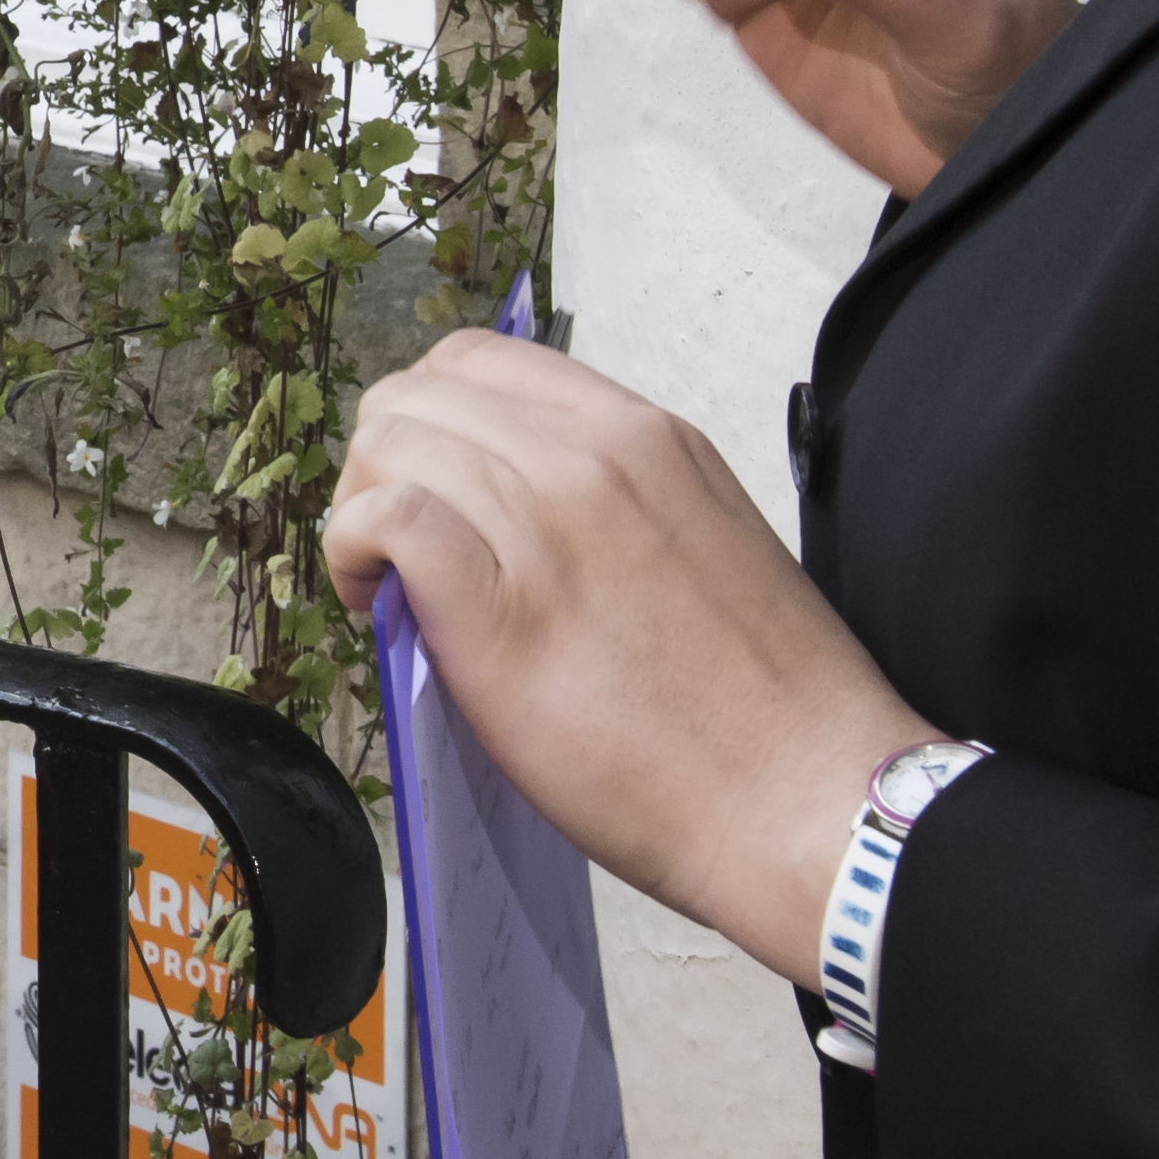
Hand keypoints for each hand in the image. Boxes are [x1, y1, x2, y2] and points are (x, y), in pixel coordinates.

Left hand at [323, 328, 933, 982]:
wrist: (805, 797)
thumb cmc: (765, 704)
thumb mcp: (702, 542)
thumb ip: (612, 506)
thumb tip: (515, 514)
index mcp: (648, 436)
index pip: (484, 361)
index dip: (431, 418)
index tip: (433, 487)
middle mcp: (596, 458)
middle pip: (421, 396)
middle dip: (383, 461)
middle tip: (392, 547)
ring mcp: (550, 526)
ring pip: (395, 446)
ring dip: (360, 509)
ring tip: (383, 585)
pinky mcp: (503, 610)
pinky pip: (390, 519)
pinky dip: (354, 548)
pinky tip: (374, 599)